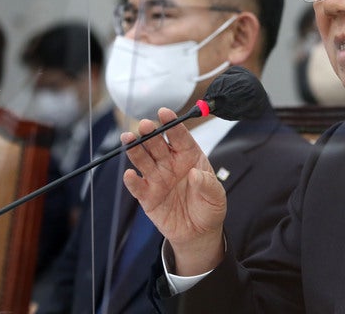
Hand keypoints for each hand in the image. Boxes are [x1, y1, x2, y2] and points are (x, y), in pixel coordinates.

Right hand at [122, 107, 225, 273]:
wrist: (199, 232)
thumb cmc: (209, 207)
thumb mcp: (216, 196)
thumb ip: (207, 184)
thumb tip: (195, 173)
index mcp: (189, 156)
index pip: (179, 136)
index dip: (171, 124)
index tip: (164, 112)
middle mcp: (170, 163)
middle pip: (157, 144)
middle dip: (150, 133)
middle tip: (144, 125)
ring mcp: (157, 178)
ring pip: (143, 160)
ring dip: (135, 149)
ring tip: (128, 138)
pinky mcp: (147, 197)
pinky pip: (138, 187)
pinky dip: (133, 181)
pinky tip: (130, 174)